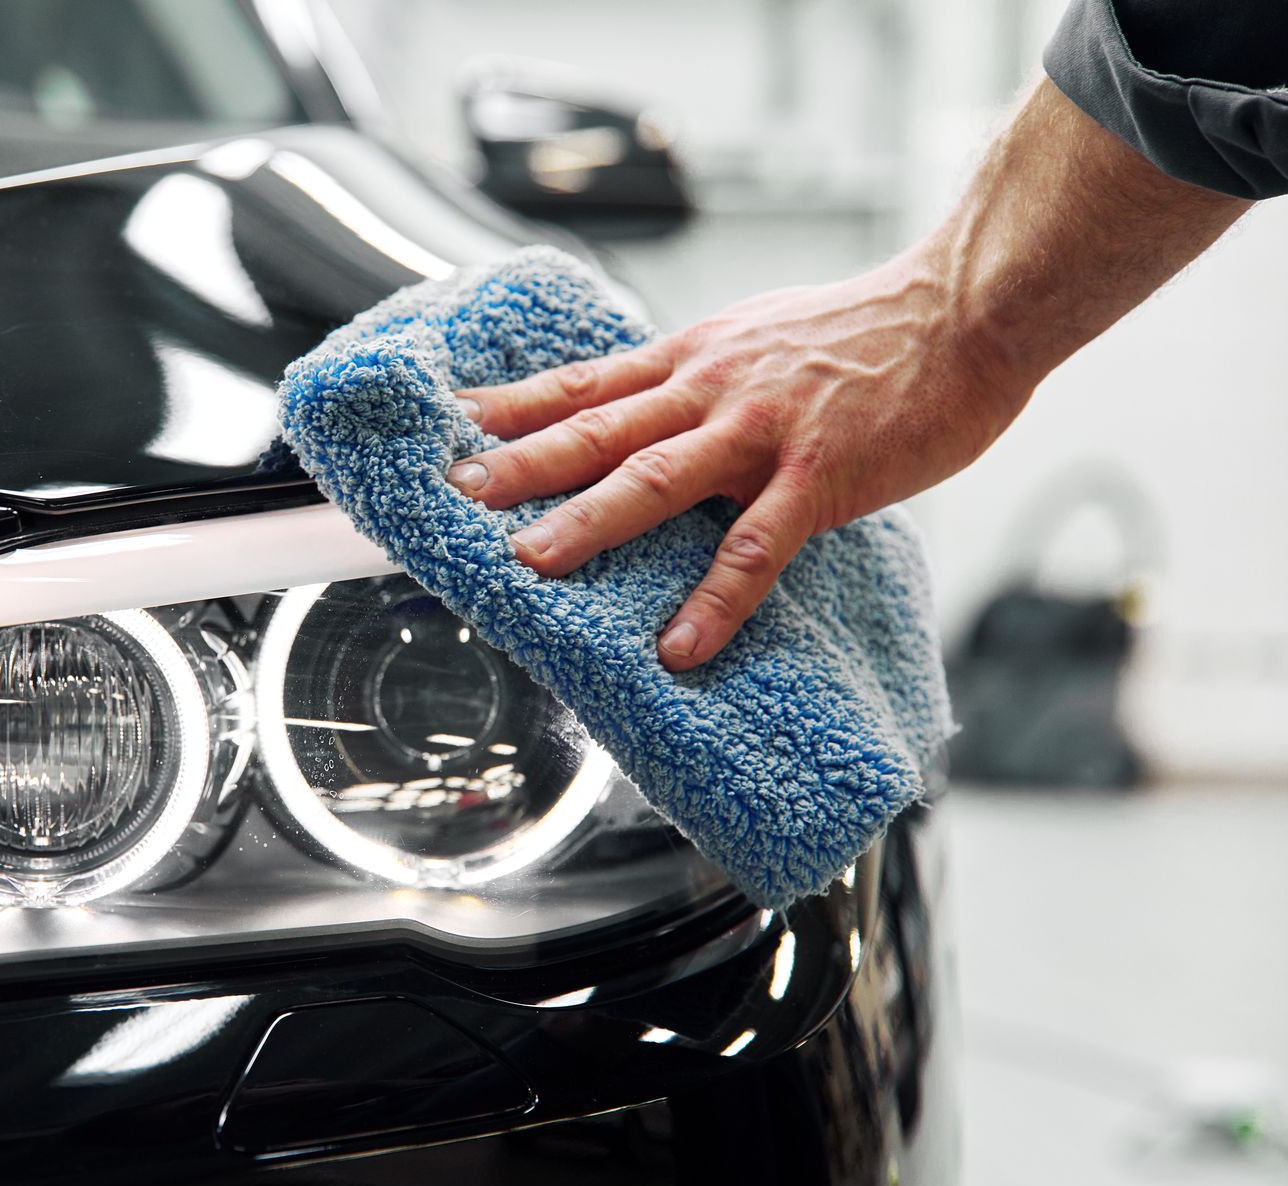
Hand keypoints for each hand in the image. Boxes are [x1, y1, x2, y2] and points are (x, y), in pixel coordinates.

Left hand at [445, 250, 1031, 670]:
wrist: (965, 308)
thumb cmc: (869, 330)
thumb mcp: (759, 335)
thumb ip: (700, 377)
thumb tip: (649, 408)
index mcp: (694, 357)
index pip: (584, 381)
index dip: (514, 404)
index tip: (452, 424)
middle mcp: (712, 387)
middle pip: (599, 426)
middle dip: (522, 462)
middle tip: (457, 491)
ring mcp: (762, 432)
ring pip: (657, 479)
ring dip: (589, 522)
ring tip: (530, 564)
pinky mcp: (820, 476)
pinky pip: (757, 548)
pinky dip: (715, 599)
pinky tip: (681, 646)